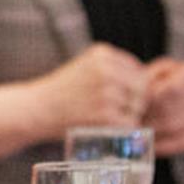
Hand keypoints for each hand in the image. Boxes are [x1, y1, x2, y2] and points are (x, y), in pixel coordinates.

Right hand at [0, 44, 146, 159]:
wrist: (34, 109)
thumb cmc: (60, 92)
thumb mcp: (85, 67)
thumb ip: (113, 69)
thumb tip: (148, 83)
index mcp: (103, 54)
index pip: (136, 69)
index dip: (131, 87)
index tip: (117, 96)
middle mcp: (107, 70)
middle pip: (142, 88)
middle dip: (133, 101)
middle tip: (114, 111)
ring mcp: (108, 93)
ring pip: (138, 107)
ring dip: (128, 116)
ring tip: (105, 119)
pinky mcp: (107, 116)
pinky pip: (130, 124)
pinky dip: (122, 129)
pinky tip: (104, 127)